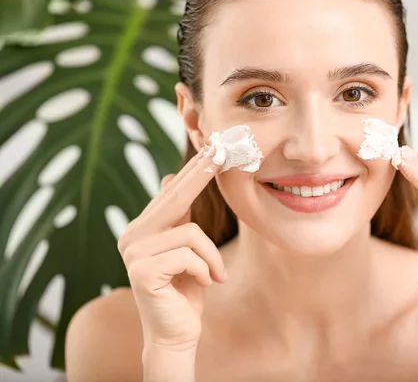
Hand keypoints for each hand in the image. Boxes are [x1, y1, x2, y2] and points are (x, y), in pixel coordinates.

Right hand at [117, 146, 227, 350]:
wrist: (177, 332)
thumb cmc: (186, 290)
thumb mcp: (187, 250)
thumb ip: (179, 219)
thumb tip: (171, 177)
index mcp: (143, 229)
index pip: (172, 194)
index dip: (193, 170)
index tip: (211, 147)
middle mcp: (132, 236)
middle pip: (174, 199)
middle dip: (201, 174)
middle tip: (221, 151)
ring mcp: (133, 253)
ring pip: (190, 232)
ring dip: (211, 257)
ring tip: (214, 276)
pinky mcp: (141, 271)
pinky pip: (188, 255)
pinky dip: (205, 269)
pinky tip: (204, 284)